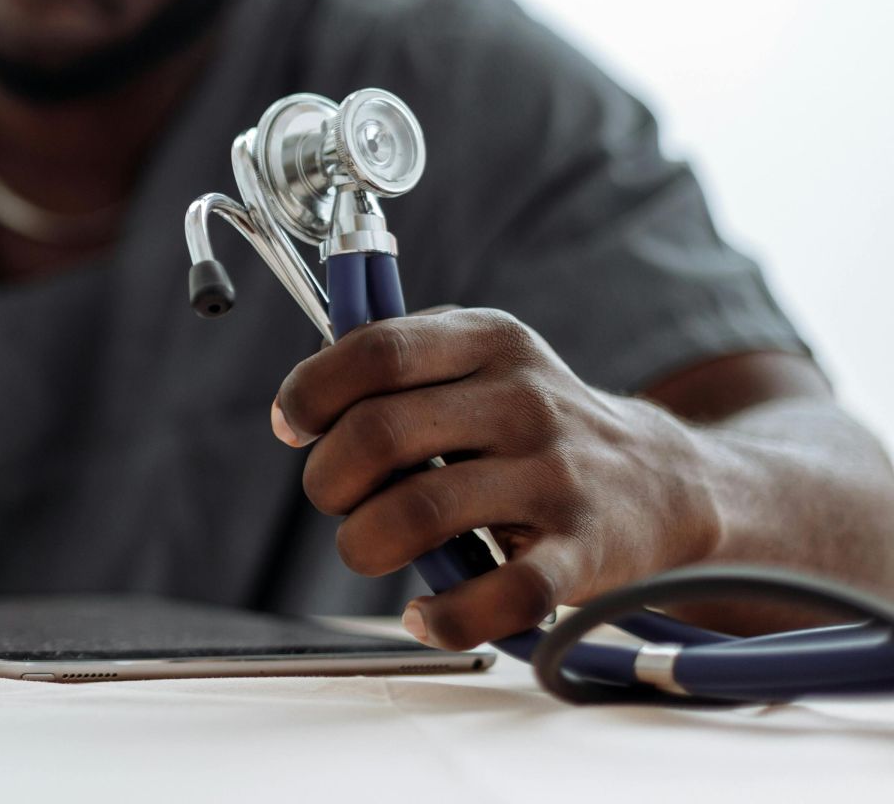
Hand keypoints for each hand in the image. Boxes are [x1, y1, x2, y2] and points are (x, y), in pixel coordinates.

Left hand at [270, 308, 719, 650]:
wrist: (665, 482)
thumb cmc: (532, 423)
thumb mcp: (479, 358)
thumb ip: (394, 361)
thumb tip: (302, 404)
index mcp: (489, 340)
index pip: (375, 350)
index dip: (311, 393)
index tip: (293, 427)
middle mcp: (524, 400)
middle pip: (379, 434)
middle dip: (328, 479)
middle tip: (337, 499)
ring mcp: (556, 477)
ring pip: (417, 514)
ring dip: (364, 544)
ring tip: (370, 548)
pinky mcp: (584, 553)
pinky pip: (498, 597)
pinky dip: (442, 617)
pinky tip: (424, 613)